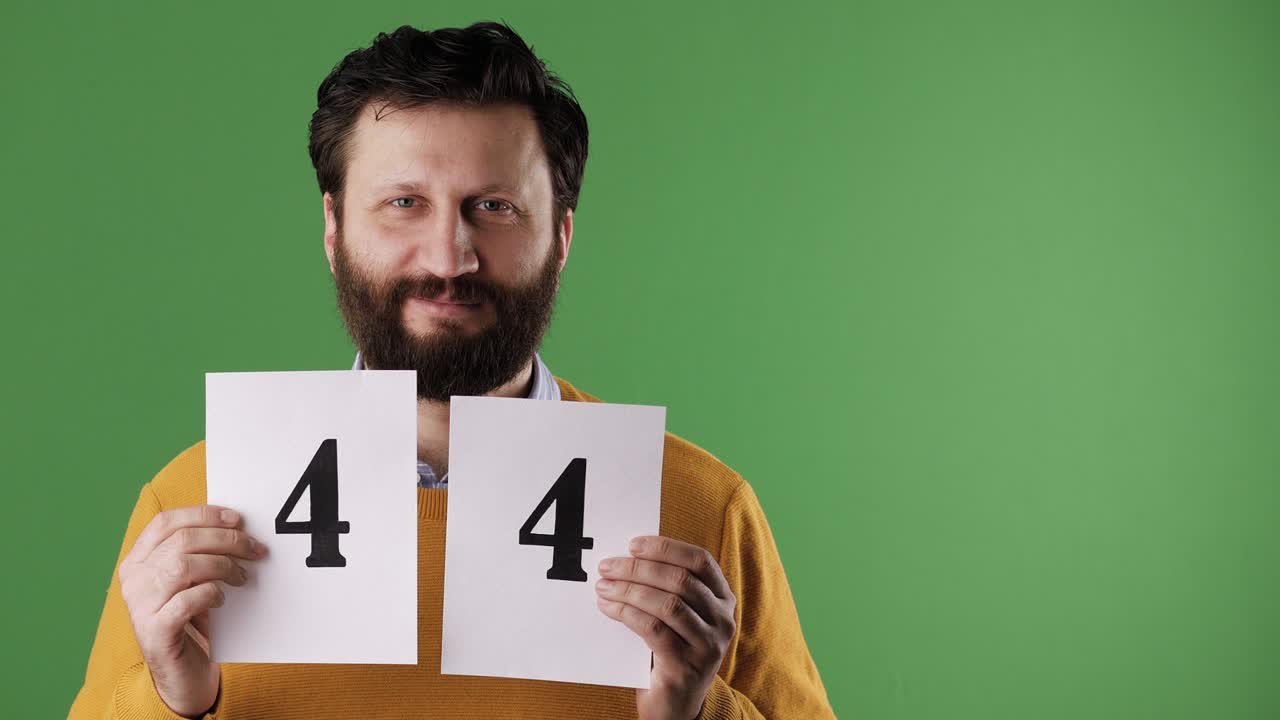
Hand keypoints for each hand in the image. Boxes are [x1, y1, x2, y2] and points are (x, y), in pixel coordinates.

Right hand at [118, 505, 267, 717]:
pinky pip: (186, 601)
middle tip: (255, 548)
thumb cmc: (190, 619)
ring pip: (183, 566)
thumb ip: (198, 554)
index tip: (237, 519)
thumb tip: (237, 526)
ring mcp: (140, 606)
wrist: (180, 674)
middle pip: (181, 541)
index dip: (203, 515)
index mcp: (137, 561)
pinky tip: (222, 598)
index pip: (165, 522)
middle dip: (226, 539)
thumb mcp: (189, 581)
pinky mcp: (155, 632)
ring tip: (242, 576)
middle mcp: (133, 580)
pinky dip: (210, 594)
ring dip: (223, 565)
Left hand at [595, 536, 736, 719]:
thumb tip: (628, 557)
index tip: (633, 544)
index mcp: (723, 599)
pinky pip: (654, 630)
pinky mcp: (686, 667)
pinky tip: (609, 609)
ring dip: (629, 590)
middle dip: (638, 569)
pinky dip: (627, 614)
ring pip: (668, 604)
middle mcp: (723, 620)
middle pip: (680, 580)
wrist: (675, 706)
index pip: (700, 560)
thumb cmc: (672, 651)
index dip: (666, 547)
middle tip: (607, 567)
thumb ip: (666, 588)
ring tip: (604, 587)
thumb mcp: (679, 617)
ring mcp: (708, 646)